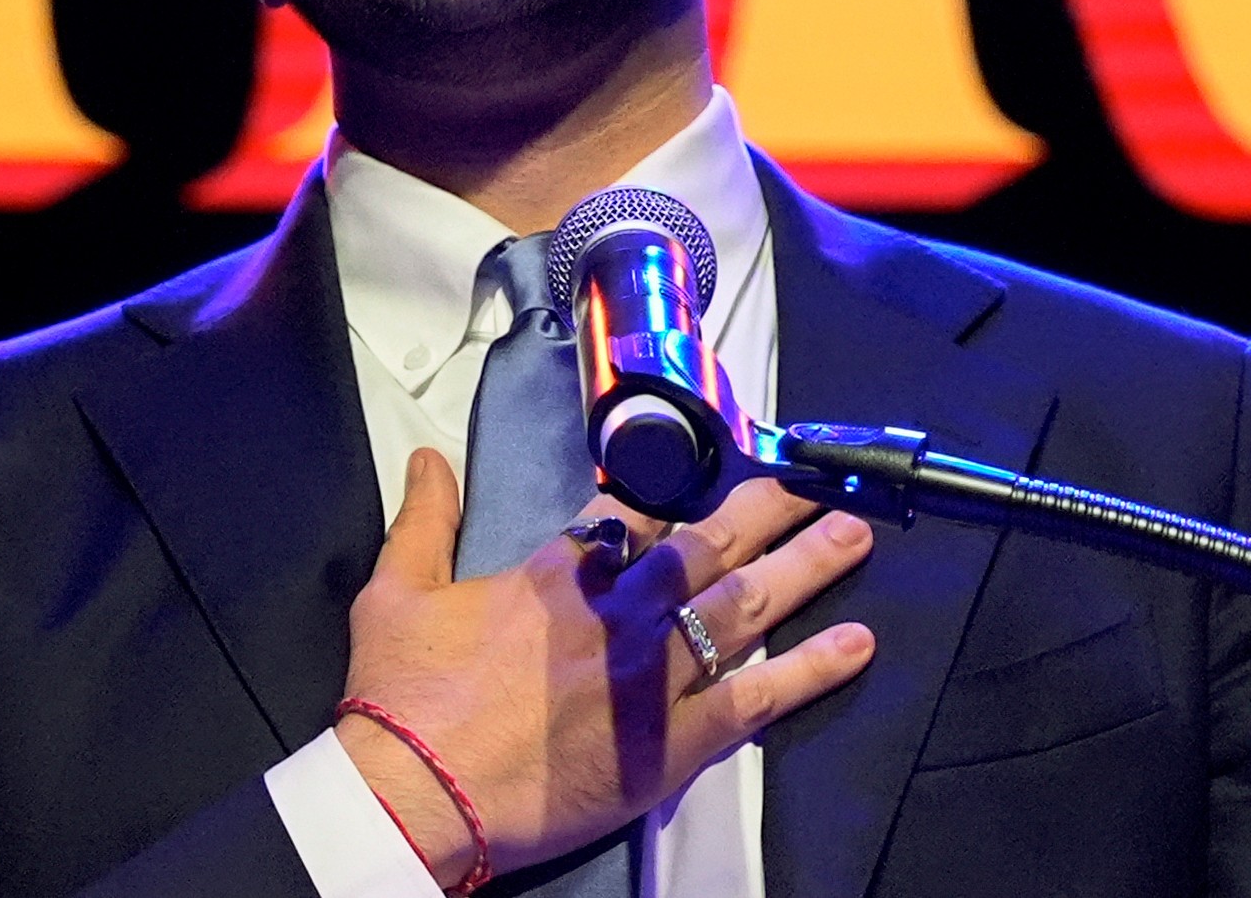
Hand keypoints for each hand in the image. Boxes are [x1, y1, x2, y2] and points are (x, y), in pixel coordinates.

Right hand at [336, 448, 875, 885]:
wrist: (414, 790)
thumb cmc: (402, 696)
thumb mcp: (396, 590)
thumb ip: (423, 519)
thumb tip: (428, 460)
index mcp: (558, 574)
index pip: (636, 518)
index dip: (683, 500)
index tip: (719, 482)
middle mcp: (618, 610)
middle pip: (711, 547)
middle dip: (769, 512)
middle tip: (818, 487)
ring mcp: (652, 674)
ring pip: (746, 607)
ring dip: (807, 567)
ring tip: (853, 536)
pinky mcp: (672, 742)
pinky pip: (757, 697)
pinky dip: (811, 669)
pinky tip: (854, 644)